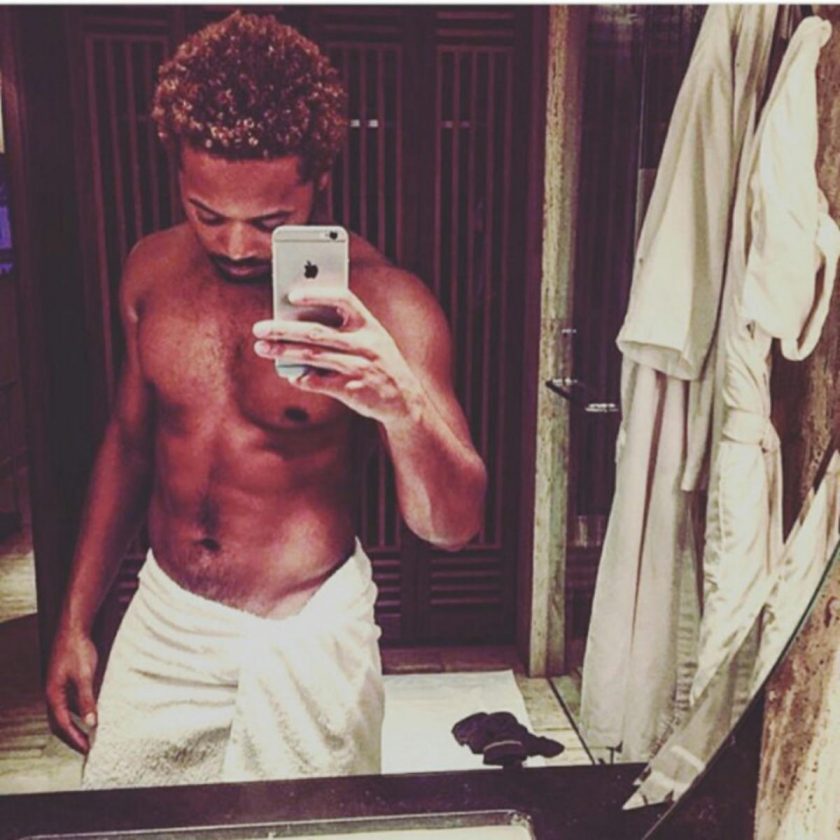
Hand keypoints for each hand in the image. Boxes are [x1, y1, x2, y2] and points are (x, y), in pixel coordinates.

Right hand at [45, 627, 98, 753]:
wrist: (73, 629)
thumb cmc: (77, 650)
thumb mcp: (84, 676)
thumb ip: (87, 700)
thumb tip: (92, 722)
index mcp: (53, 695)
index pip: (62, 725)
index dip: (74, 739)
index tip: (87, 749)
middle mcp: (52, 695)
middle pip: (58, 724)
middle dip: (71, 738)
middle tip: (86, 749)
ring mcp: (56, 689)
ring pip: (62, 715)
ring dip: (73, 728)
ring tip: (87, 737)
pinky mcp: (63, 682)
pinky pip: (67, 706)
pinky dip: (75, 715)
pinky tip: (88, 716)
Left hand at [252, 286, 424, 427]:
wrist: (404, 399)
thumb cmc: (378, 363)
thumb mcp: (370, 340)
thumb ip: (341, 330)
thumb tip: (296, 327)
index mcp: (369, 324)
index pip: (343, 299)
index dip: (318, 294)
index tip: (292, 295)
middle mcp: (364, 344)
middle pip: (317, 332)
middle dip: (284, 329)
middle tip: (260, 328)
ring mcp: (359, 367)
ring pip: (313, 357)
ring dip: (284, 352)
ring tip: (262, 348)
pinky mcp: (352, 389)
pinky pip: (319, 382)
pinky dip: (302, 378)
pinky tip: (290, 375)